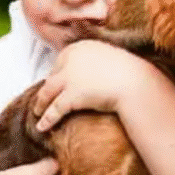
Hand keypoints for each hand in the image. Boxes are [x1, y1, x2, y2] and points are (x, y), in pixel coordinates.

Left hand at [33, 40, 147, 131]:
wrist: (137, 83)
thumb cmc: (129, 73)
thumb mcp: (109, 59)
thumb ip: (95, 61)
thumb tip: (91, 72)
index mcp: (80, 47)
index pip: (60, 62)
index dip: (57, 75)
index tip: (56, 85)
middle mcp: (71, 59)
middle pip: (52, 77)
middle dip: (47, 90)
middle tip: (42, 100)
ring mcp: (70, 77)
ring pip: (48, 92)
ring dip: (40, 104)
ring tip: (37, 113)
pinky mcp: (72, 95)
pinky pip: (54, 109)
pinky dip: (46, 119)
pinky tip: (41, 127)